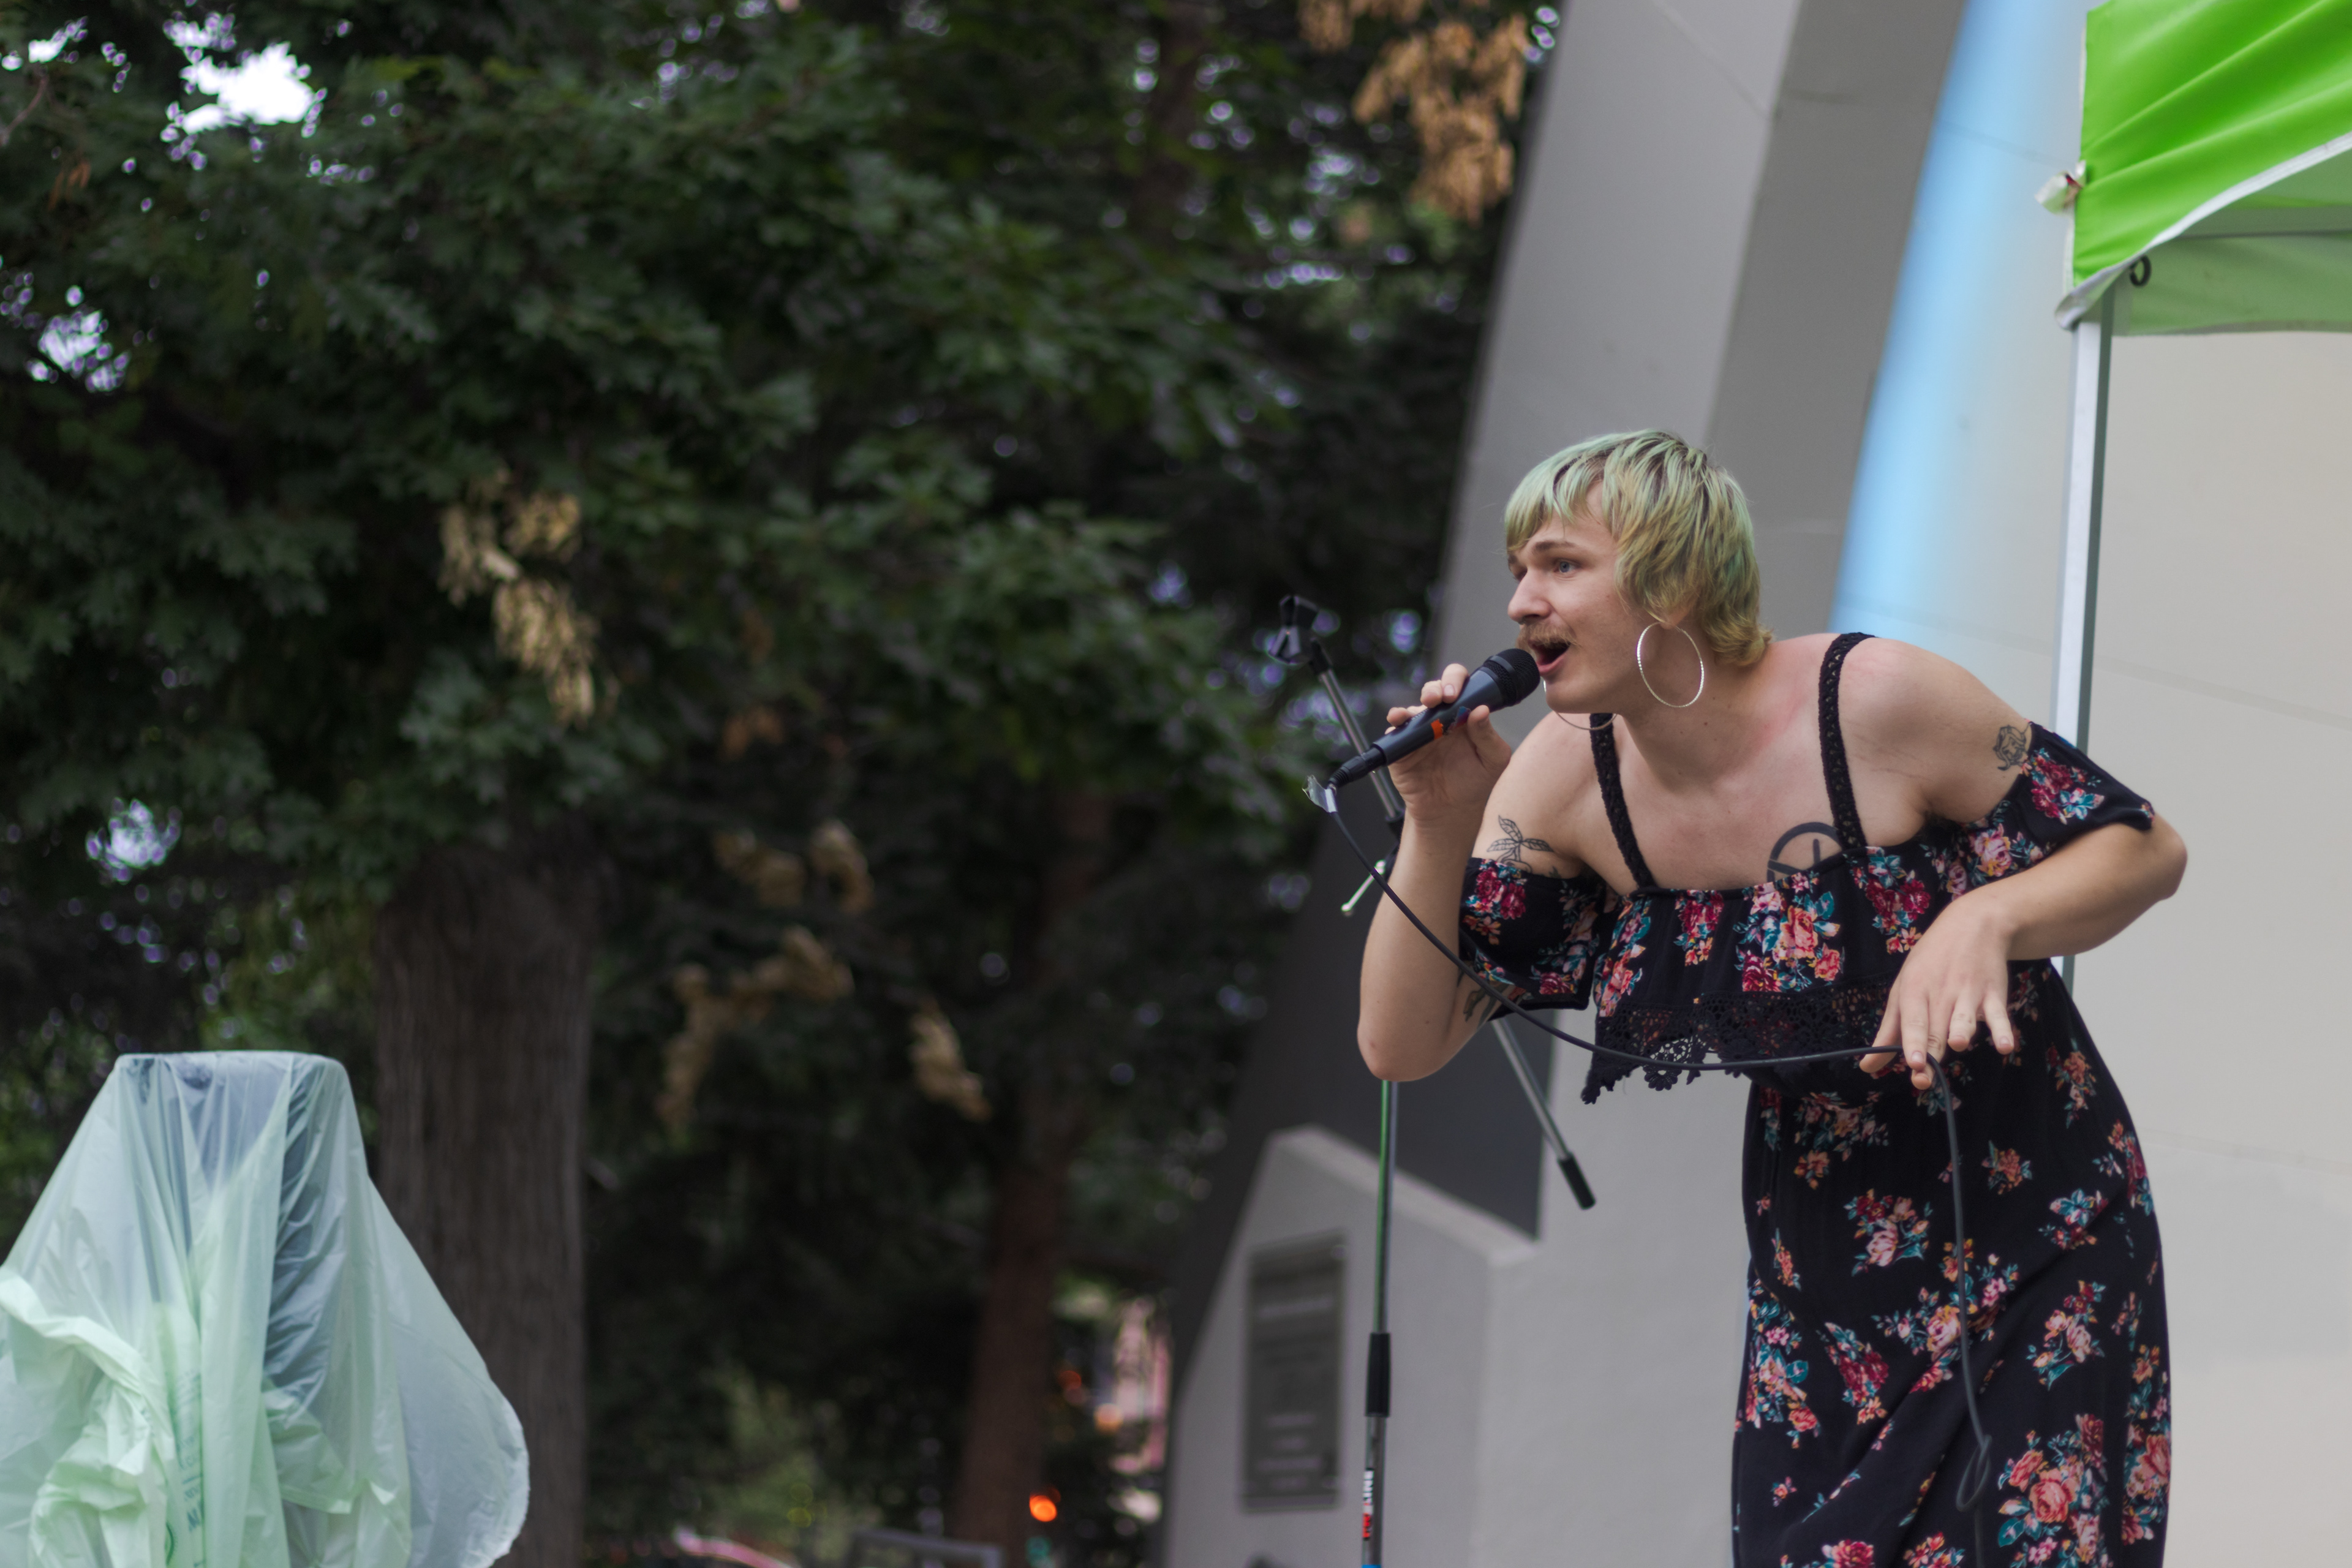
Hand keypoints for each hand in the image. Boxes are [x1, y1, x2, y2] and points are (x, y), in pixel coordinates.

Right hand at [1381, 663, 1513, 826]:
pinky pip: (1395, 731)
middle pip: (1434, 690)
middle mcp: (1440, 718)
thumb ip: (1488, 735)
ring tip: (1419, 712)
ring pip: (1413, 708)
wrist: (1451, 812)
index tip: (1457, 694)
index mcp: (1464, 715)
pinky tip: (1398, 721)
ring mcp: (1419, 732)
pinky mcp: (1402, 747)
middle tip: (1441, 698)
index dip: (1456, 681)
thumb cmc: (1475, 783)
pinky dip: (1395, 723)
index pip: (1460, 686)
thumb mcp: (1493, 760)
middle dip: (1435, 688)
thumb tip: (1482, 709)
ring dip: (1414, 705)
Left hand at [1860, 893, 2017, 1090]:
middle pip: (1935, 1027)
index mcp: (1914, 990)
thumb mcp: (1903, 988)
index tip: (1912, 1063)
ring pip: (1964, 1018)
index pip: (1912, 1020)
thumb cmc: (1930, 963)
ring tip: (1957, 1043)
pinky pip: (1999, 1014)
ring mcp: (1969, 992)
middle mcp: (1941, 992)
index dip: (1912, 1042)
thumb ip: (1889, 1030)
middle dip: (1930, 1052)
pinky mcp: (1994, 994)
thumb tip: (1867, 1067)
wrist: (1971, 926)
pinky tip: (2004, 1046)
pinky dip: (2002, 1030)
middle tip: (1924, 1079)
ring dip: (1961, 1030)